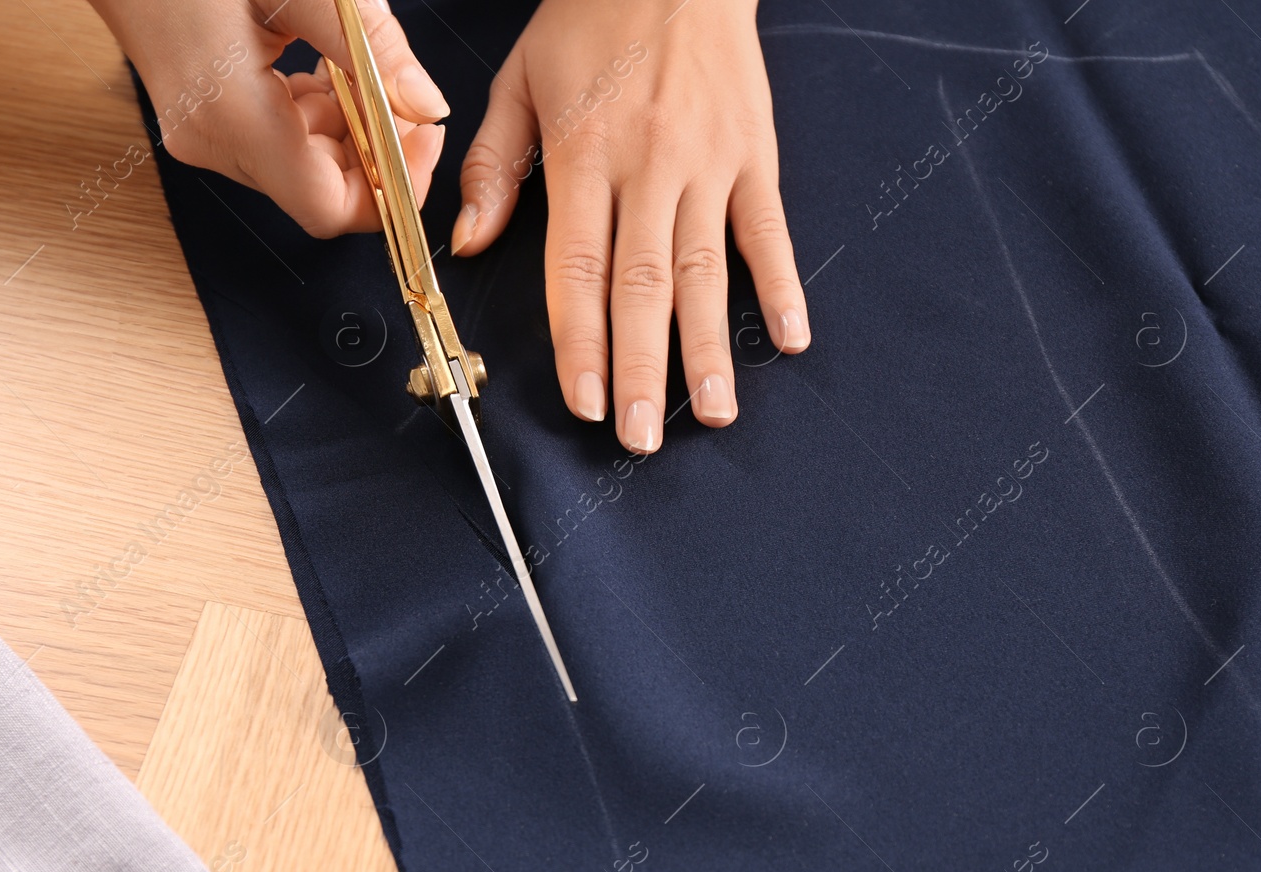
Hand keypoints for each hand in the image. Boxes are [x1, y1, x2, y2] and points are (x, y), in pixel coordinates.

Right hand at [90, 0, 449, 236]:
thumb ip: (370, 46)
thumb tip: (427, 106)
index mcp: (231, 113)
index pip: (329, 207)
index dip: (391, 190)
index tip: (422, 140)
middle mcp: (213, 141)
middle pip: (322, 192)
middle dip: (376, 153)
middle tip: (402, 96)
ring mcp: (203, 135)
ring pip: (305, 168)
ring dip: (348, 129)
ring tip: (354, 65)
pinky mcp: (204, 121)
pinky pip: (281, 142)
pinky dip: (318, 116)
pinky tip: (321, 67)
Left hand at [451, 0, 808, 452]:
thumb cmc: (591, 16)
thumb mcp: (521, 79)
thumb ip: (494, 166)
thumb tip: (471, 244)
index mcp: (584, 157)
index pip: (578, 269)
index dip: (582, 343)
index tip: (586, 403)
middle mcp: (648, 168)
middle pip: (643, 287)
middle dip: (643, 370)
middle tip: (644, 439)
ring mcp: (708, 164)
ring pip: (706, 271)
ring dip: (710, 348)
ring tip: (716, 414)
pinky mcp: (754, 154)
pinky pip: (768, 230)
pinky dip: (781, 284)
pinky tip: (789, 337)